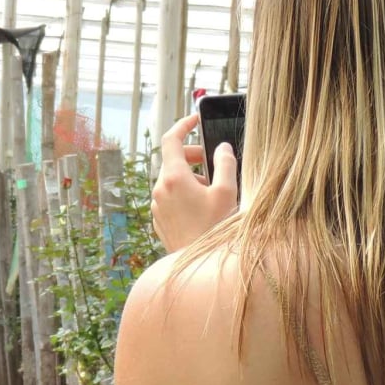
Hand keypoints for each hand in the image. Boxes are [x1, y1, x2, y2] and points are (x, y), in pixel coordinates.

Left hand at [151, 113, 239, 253]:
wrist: (199, 266)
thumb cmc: (214, 230)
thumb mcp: (227, 192)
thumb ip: (225, 163)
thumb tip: (221, 148)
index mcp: (173, 178)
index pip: (171, 139)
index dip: (184, 125)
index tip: (196, 119)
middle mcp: (160, 190)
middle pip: (172, 160)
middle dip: (193, 155)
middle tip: (212, 161)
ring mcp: (157, 206)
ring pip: (172, 180)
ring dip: (190, 177)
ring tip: (211, 190)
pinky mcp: (159, 220)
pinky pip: (170, 197)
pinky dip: (184, 193)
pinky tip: (202, 207)